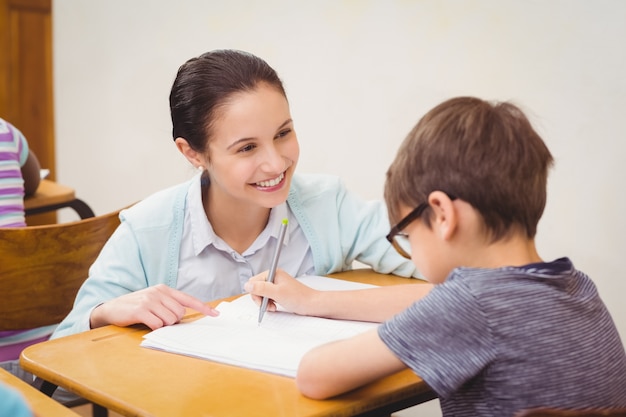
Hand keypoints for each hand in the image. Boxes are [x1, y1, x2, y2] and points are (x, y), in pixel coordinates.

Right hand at [90, 284, 218, 329]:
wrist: (111, 308)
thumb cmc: (135, 307)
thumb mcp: (153, 300)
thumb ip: (168, 305)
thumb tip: (183, 317)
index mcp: (164, 289)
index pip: (188, 299)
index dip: (203, 307)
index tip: (215, 314)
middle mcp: (158, 292)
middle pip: (179, 313)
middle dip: (172, 321)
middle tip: (159, 320)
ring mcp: (149, 300)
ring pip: (170, 320)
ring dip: (162, 325)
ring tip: (151, 321)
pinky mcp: (141, 310)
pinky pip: (157, 324)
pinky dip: (154, 328)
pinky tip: (145, 323)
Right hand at [244, 269, 316, 314]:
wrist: (312, 304)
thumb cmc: (299, 298)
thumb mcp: (277, 293)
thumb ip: (261, 288)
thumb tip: (246, 285)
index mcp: (273, 273)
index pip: (254, 282)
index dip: (256, 293)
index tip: (263, 301)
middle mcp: (274, 277)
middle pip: (256, 288)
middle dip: (260, 299)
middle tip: (269, 305)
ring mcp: (276, 285)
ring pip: (261, 294)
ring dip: (265, 303)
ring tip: (273, 307)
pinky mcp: (279, 292)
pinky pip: (267, 297)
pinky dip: (269, 303)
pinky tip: (275, 307)